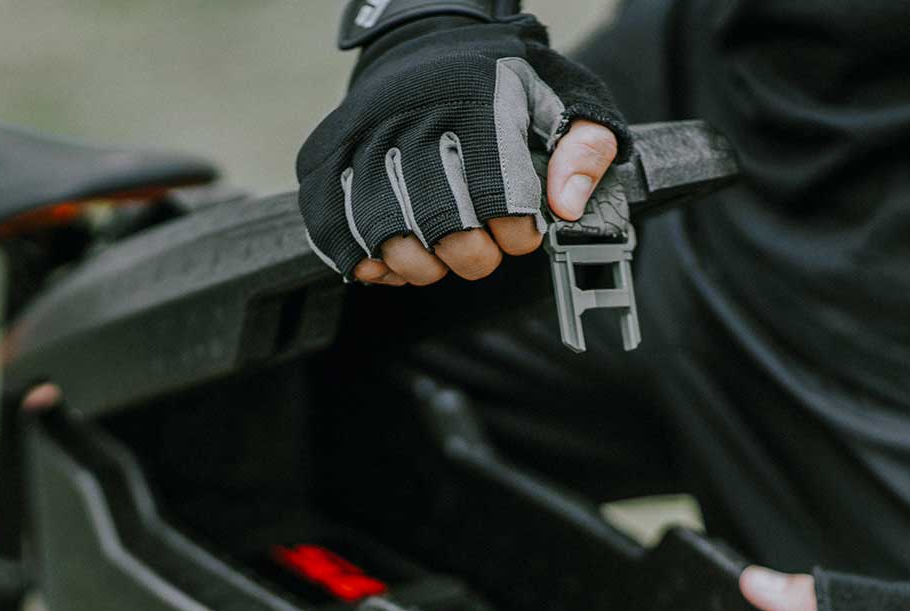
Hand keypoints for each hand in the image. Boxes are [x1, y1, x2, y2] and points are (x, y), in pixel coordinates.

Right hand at [297, 14, 628, 286]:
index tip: (521, 236)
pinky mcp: (325, 155)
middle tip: (480, 255)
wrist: (426, 46)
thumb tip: (566, 204)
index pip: (499, 190)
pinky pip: (328, 223)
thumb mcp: (560, 98)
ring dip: (416, 265)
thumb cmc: (497, 85)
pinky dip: (359, 257)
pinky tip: (388, 261)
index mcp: (477, 94)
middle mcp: (412, 111)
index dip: (516, 232)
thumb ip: (584, 148)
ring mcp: (361, 133)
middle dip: (469, 257)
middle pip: (439, 219)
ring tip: (436, 261)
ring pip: (380, 229)